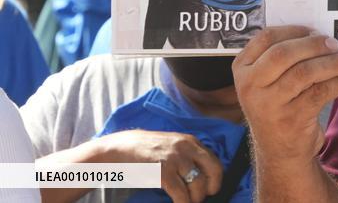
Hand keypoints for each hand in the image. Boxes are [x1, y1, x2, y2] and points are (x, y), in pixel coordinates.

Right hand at [101, 129, 222, 202]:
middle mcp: (187, 147)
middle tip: (201, 198)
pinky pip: (181, 193)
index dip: (216, 179)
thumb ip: (188, 156)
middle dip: (210, 188)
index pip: (215, 161)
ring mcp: (175, 159)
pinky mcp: (163, 171)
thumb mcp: (173, 147)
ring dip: (195, 198)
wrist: (121, 148)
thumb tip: (201, 175)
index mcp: (191, 141)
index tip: (210, 189)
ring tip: (187, 202)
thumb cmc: (147, 151)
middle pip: (213, 171)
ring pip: (198, 184)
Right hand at [233, 26, 337, 165]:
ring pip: (304, 72)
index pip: (266, 37)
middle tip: (336, 44)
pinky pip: (321, 92)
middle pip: (284, 53)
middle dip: (314, 44)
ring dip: (333, 63)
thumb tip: (325, 34)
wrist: (280, 150)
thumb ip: (286, 57)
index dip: (295, 30)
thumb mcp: (270, 81)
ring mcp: (268, 104)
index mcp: (242, 68)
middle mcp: (250, 86)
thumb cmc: (280, 104)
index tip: (316, 30)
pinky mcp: (290, 119)